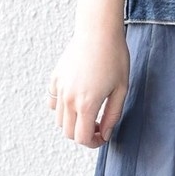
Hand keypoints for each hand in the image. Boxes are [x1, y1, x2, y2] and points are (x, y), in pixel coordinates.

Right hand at [47, 29, 130, 148]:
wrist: (98, 31)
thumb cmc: (115, 58)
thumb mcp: (121, 89)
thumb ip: (112, 116)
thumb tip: (105, 134)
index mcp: (86, 104)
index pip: (82, 138)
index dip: (93, 143)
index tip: (103, 136)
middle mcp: (68, 99)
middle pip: (68, 133)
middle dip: (83, 136)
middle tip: (98, 126)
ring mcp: (59, 88)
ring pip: (59, 120)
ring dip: (73, 123)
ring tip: (89, 112)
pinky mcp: (55, 78)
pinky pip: (53, 103)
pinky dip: (61, 108)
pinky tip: (76, 100)